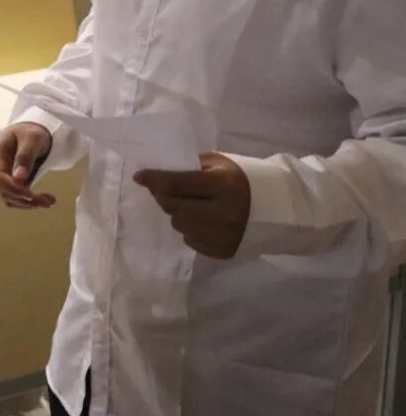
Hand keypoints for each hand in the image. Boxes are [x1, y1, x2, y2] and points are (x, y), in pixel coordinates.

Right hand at [0, 123, 55, 208]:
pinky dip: (29, 202)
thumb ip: (25, 156)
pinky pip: (15, 198)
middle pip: (2, 190)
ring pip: (9, 198)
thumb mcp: (32, 138)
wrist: (31, 133)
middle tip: (48, 201)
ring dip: (28, 203)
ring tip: (49, 201)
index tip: (31, 195)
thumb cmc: (31, 131)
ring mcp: (0, 176)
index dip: (13, 189)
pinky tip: (44, 200)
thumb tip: (19, 179)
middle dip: (24, 199)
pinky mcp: (8, 184)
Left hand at [133, 153, 250, 259]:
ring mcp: (222, 235)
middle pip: (173, 206)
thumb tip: (159, 175)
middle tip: (164, 190)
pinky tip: (203, 220)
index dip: (154, 179)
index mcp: (222, 185)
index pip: (177, 183)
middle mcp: (222, 212)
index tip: (139, 176)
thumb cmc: (243, 180)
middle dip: (164, 196)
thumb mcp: (220, 165)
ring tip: (191, 205)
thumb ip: (191, 168)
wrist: (277, 209)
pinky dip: (190, 229)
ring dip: (178, 213)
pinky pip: (190, 240)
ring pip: (178, 224)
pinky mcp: (223, 251)